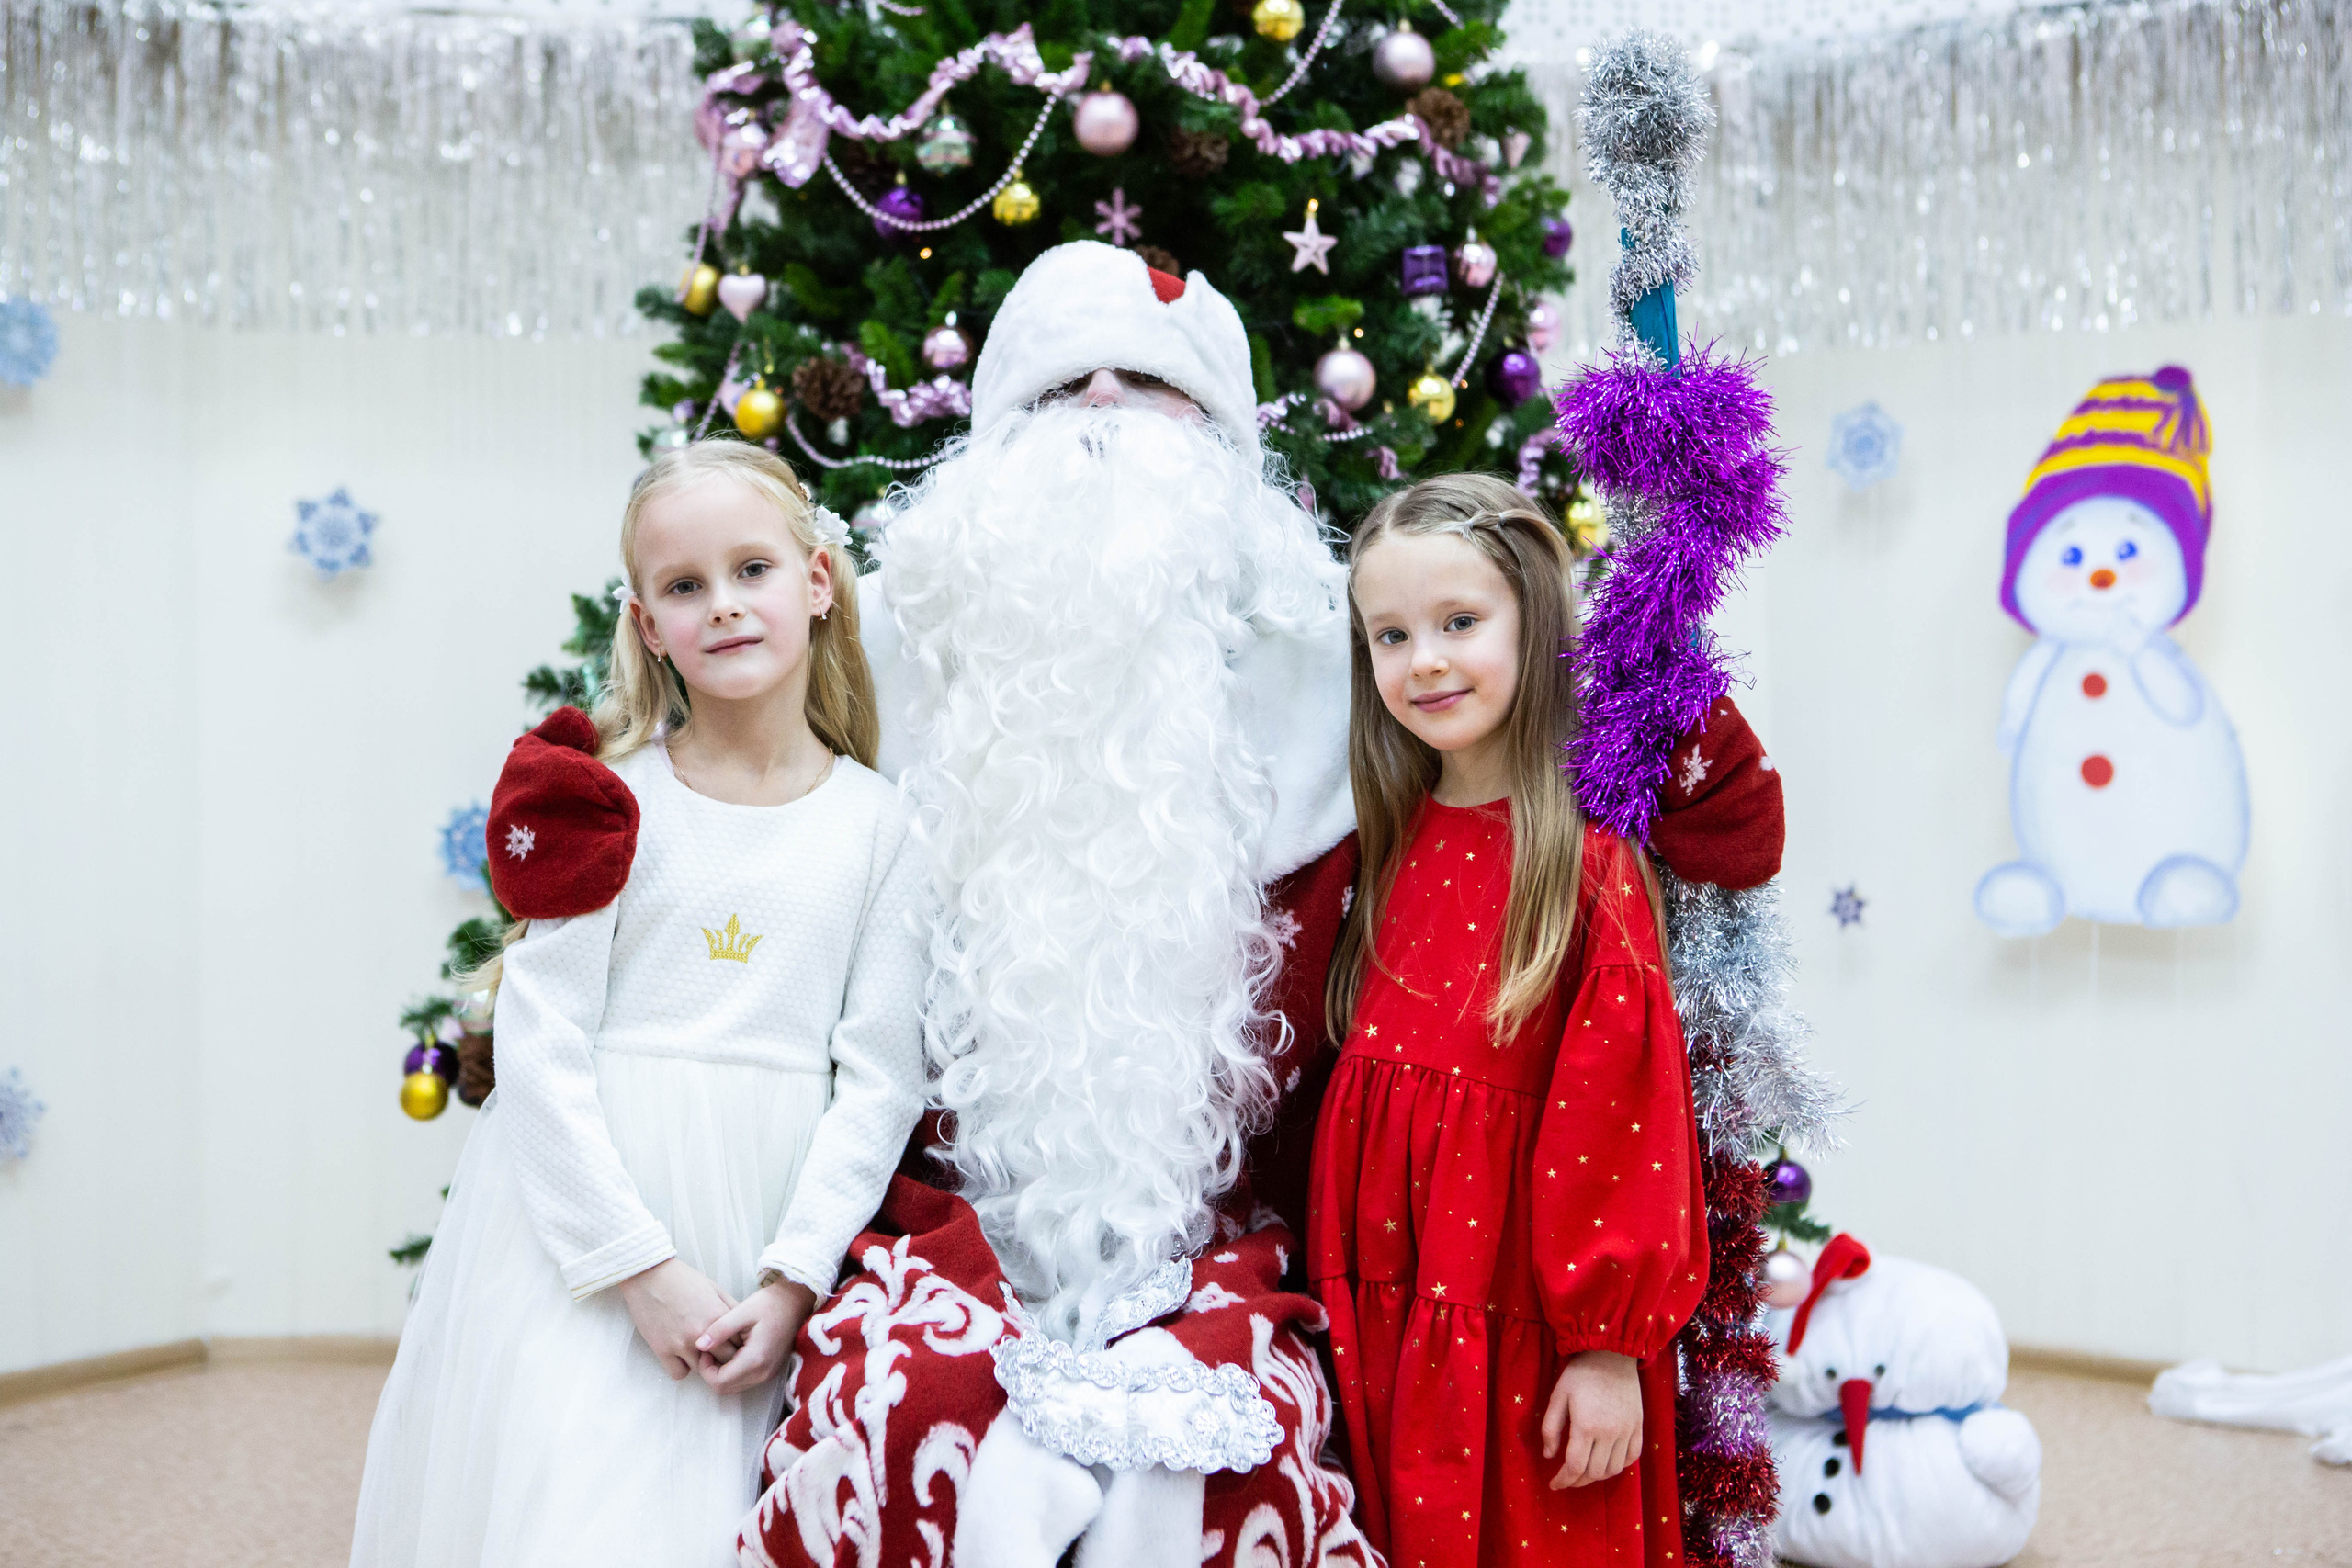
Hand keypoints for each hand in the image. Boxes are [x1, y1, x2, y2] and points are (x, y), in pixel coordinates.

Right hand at [617, 1258, 734, 1380]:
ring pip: (702, 1371)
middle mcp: (702, 1333)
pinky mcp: (662, 1350)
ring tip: (698, 1351)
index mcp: (718, 1316)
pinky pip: (679, 1374)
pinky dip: (681, 1367)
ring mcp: (681, 1343)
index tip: (733, 1345)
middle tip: (718, 1353)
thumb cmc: (682, 1279)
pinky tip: (680, 1355)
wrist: (649, 1275)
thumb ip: (731, 1309)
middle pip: (725, 1362)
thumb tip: (745, 1326)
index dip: (739, 1346)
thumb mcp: (714, 1288)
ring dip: (703, 1364)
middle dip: (724, 1358)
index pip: (741, 1344)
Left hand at [696, 1278, 818, 1395]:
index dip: (705, 1369)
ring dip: (721, 1374)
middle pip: (725, 1389)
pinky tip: (732, 1353)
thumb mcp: (742, 1311)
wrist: (795, 1303)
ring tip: (720, 1350)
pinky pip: (744, 1382)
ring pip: (734, 1387)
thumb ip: (719, 1329)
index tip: (704, 1349)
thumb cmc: (769, 1304)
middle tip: (709, 1350)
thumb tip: (699, 1345)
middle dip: (711, 1373)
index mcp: (755, 1359)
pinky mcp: (770, 1372)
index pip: (719, 1381)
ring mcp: (768, 1374)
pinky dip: (733, 1373)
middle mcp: (763, 1373)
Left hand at [1541, 1350, 1642, 1489]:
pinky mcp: (1638, 1427)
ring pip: (1613, 1469)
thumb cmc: (1580, 1374)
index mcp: (1586, 1426)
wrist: (1612, 1355)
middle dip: (1577, 1481)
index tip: (1554, 1484)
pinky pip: (1632, 1458)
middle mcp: (1609, 1433)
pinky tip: (1606, 1462)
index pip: (1575, 1466)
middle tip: (1567, 1478)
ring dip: (1597, 1476)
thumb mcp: (1558, 1396)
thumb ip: (1551, 1427)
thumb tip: (1549, 1456)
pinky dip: (1618, 1466)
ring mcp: (1627, 1431)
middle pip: (1594, 1472)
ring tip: (1584, 1471)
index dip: (1563, 1481)